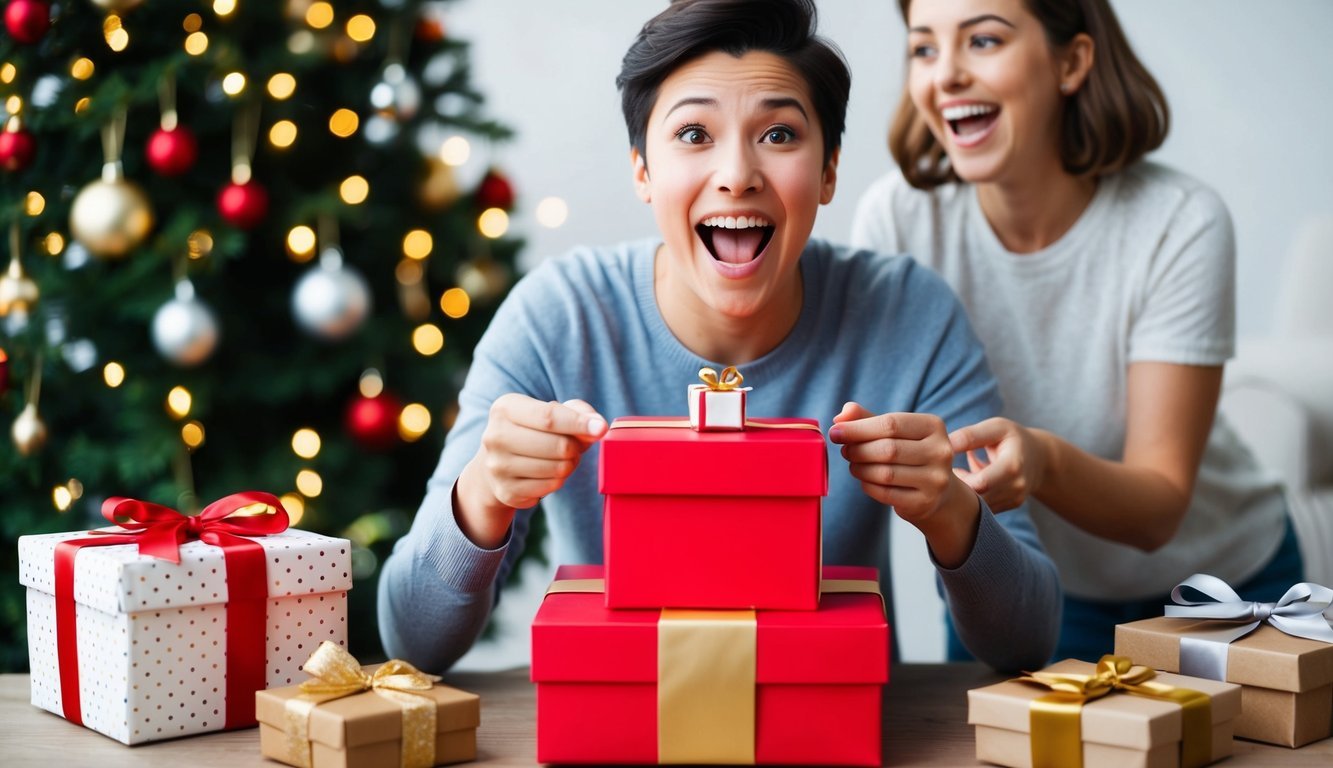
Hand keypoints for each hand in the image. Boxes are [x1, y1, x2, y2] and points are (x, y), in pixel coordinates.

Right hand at [455, 395, 606, 546]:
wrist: (496, 463)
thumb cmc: (532, 431)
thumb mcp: (549, 411)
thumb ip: (578, 412)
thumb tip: (598, 427)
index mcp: (505, 408)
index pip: (548, 417)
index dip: (578, 423)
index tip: (601, 428)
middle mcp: (495, 436)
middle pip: (558, 445)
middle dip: (575, 447)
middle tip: (573, 445)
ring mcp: (497, 467)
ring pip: (557, 468)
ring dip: (569, 464)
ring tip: (560, 458)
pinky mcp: (506, 491)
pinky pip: (551, 486)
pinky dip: (559, 480)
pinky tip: (548, 472)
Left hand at [829, 402, 972, 526]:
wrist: (936, 491)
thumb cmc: (908, 453)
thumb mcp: (893, 431)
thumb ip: (866, 418)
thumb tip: (841, 415)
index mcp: (934, 426)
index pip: (890, 424)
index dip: (858, 428)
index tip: (835, 431)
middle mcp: (940, 451)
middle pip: (887, 449)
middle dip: (858, 449)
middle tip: (845, 450)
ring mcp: (935, 479)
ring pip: (885, 473)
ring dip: (860, 468)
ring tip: (853, 464)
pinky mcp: (924, 502)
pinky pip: (885, 493)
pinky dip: (868, 485)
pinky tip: (865, 479)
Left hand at [948, 417, 1046, 511]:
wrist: (1039, 457)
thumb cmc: (1012, 437)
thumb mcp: (996, 428)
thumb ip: (972, 436)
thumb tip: (946, 443)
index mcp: (1012, 465)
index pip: (981, 483)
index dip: (960, 478)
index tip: (948, 465)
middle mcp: (1016, 487)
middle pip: (978, 497)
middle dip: (959, 487)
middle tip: (948, 471)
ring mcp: (1015, 499)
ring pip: (980, 505)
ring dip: (965, 492)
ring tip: (960, 473)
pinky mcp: (1010, 505)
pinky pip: (986, 507)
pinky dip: (974, 496)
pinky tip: (970, 480)